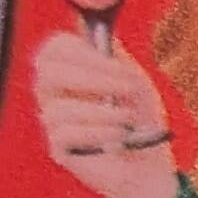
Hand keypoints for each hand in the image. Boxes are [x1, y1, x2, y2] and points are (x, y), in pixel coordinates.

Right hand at [32, 33, 183, 197]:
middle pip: (47, 72)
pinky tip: (118, 136)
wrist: (150, 164)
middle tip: (124, 86)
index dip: (80, 50)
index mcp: (73, 70)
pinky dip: (97, 132)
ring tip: (127, 118)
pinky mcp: (58, 148)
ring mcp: (54, 121)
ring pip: (58, 108)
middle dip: (90, 77)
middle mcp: (55, 92)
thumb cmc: (141, 119)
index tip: (111, 61)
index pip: (55, 49)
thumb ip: (117, 58)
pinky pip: (64, 134)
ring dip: (100, 111)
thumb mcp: (135, 83)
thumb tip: (102, 33)